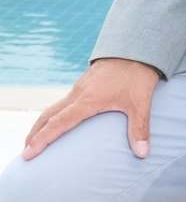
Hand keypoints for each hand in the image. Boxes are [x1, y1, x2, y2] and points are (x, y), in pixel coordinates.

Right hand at [22, 58, 160, 160]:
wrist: (138, 47)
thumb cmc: (138, 75)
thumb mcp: (141, 103)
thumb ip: (139, 129)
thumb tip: (142, 154)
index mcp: (87, 100)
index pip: (58, 123)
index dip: (42, 139)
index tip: (28, 152)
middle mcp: (79, 94)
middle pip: (49, 115)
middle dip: (35, 133)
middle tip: (25, 151)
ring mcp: (80, 87)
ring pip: (55, 107)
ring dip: (43, 123)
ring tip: (37, 138)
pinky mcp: (85, 83)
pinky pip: (64, 101)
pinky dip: (55, 113)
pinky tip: (60, 120)